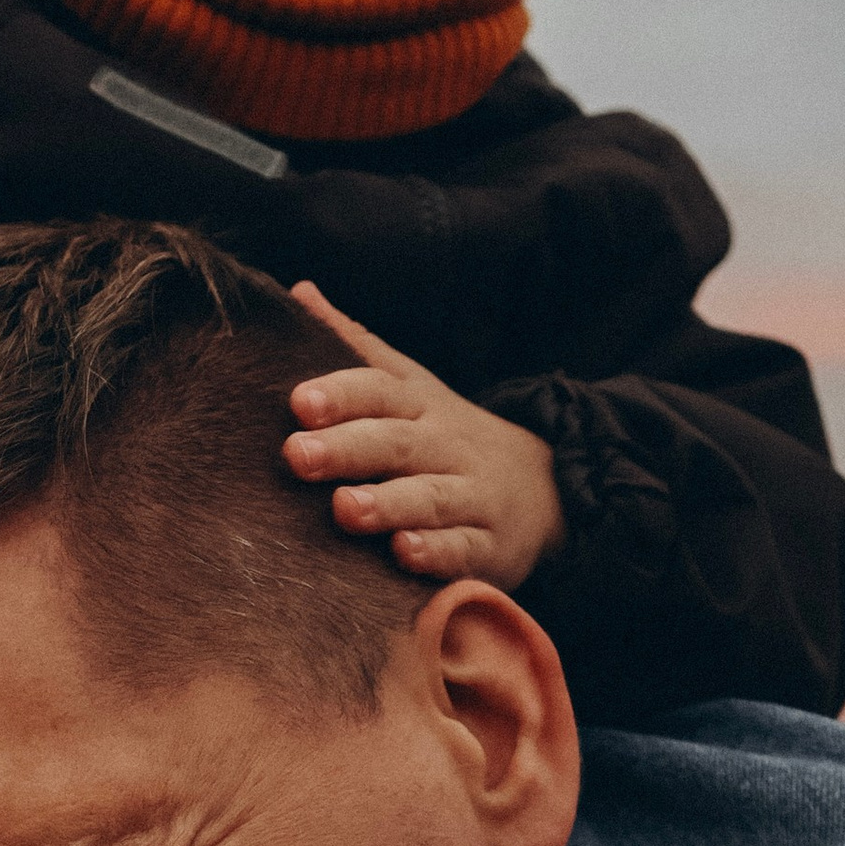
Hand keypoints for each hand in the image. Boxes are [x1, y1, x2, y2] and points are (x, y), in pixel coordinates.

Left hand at [282, 279, 564, 587]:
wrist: (546, 487)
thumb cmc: (445, 435)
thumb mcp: (408, 385)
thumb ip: (354, 346)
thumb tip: (298, 291)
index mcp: (418, 406)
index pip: (379, 390)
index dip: (341, 393)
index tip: (298, 401)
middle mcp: (445, 447)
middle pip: (396, 443)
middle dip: (347, 448)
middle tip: (298, 454)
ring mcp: (472, 496)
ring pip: (429, 497)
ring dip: (387, 503)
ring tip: (344, 509)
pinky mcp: (491, 546)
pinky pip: (464, 548)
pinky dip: (436, 553)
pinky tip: (404, 553)